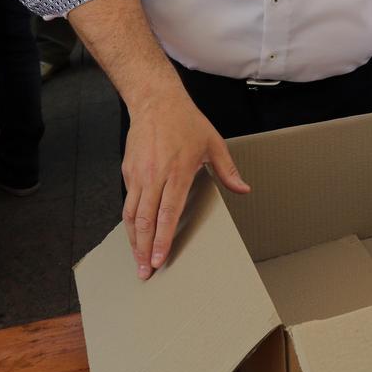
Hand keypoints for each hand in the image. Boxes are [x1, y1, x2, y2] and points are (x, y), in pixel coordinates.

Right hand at [120, 91, 249, 278]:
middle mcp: (155, 175)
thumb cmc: (186, 122)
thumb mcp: (213, 143)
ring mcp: (138, 174)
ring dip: (133, 240)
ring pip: (131, 214)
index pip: (167, 213)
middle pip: (145, 220)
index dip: (162, 239)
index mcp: (177, 171)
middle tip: (145, 270)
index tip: (160, 259)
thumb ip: (228, 170)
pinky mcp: (128, 171)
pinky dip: (130, 221)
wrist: (156, 102)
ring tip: (137, 259)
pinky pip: (128, 201)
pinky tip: (134, 234)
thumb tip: (244, 189)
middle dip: (143, 249)